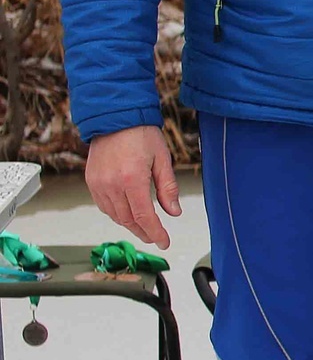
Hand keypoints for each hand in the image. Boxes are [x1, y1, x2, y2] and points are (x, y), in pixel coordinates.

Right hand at [85, 124, 178, 249]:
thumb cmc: (141, 134)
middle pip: (128, 219)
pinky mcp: (91, 181)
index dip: (155, 232)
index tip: (164, 242)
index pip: (144, 216)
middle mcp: (112, 184)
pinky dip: (116, 214)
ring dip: (130, 225)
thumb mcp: (163, 159)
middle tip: (156, 238)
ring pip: (115, 215)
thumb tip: (173, 212)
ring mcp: (98, 184)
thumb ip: (168, 188)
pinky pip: (103, 205)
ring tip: (144, 229)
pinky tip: (127, 215)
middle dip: (144, 232)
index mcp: (132, 179)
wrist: (115, 118)